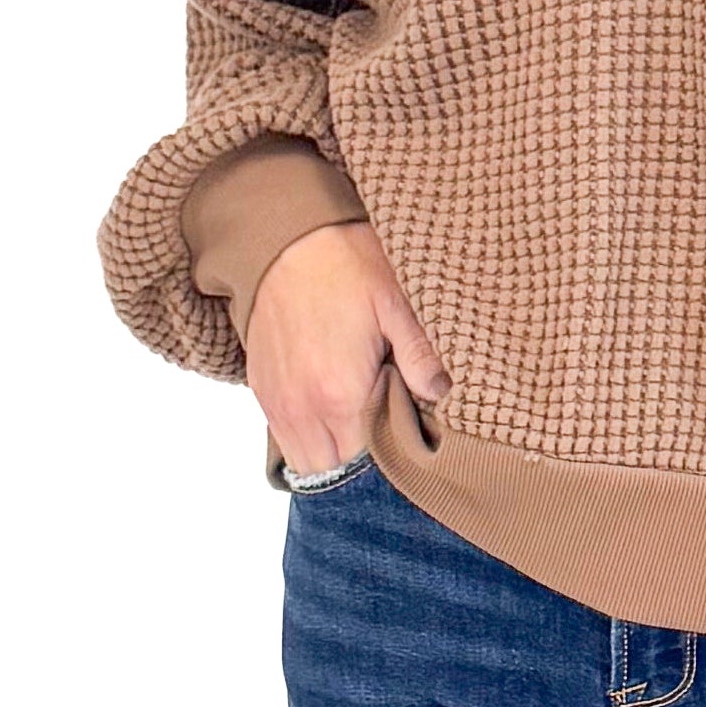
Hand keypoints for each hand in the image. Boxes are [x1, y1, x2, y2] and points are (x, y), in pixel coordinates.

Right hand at [243, 219, 451, 476]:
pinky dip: (309, 438)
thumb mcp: (396, 301)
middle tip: (393, 433)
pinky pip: (284, 438)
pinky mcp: (262, 388)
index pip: (367, 464)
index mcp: (340, 394)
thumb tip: (443, 395)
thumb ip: (420, 355)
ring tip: (366, 426)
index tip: (413, 439)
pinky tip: (336, 413)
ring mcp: (278, 401)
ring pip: (306, 461)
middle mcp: (302, 408)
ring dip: (335, 454)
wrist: (286, 235)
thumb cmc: (346, 262)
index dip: (394, 460)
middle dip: (366, 463)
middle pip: (336, 471)